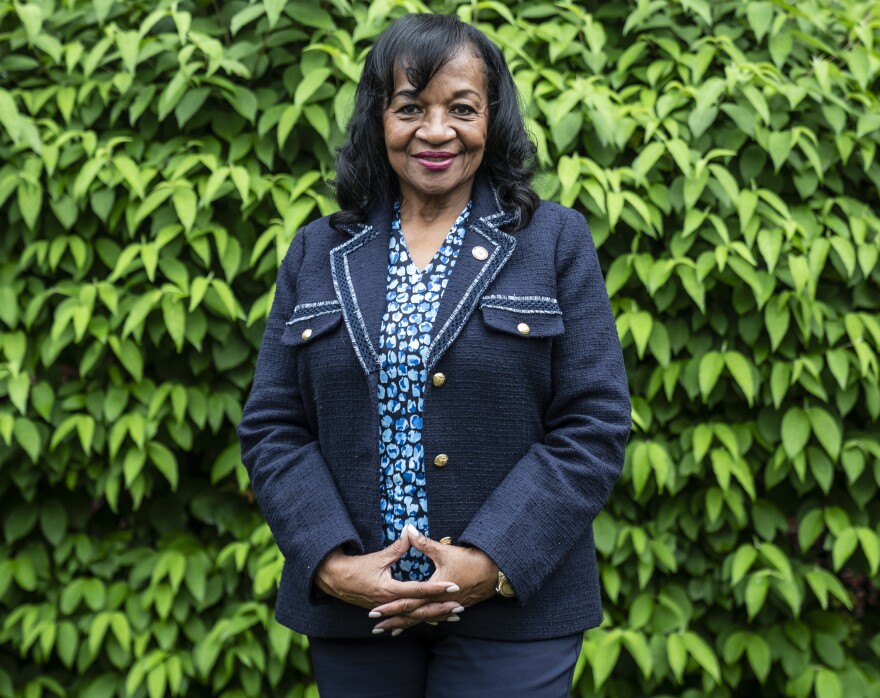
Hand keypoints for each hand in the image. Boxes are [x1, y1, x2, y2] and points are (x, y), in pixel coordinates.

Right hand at [314, 526, 460, 620]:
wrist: (335, 580)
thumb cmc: (356, 568)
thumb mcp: (377, 557)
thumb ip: (397, 548)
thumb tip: (410, 532)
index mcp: (390, 590)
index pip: (419, 590)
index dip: (437, 588)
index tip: (453, 587)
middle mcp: (390, 603)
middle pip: (420, 608)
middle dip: (441, 608)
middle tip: (460, 607)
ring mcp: (388, 609)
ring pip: (415, 616)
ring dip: (434, 615)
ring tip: (452, 616)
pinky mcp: (385, 610)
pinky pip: (406, 617)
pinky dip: (420, 618)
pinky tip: (432, 620)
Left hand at [370, 525, 498, 632]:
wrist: (493, 571)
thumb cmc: (469, 561)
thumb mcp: (444, 551)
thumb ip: (423, 543)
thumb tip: (408, 529)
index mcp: (434, 591)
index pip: (407, 602)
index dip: (390, 608)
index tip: (374, 612)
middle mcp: (439, 603)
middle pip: (412, 616)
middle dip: (394, 621)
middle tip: (376, 628)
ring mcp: (447, 607)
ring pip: (423, 619)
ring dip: (406, 625)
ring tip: (391, 631)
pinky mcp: (453, 606)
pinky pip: (434, 617)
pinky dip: (423, 621)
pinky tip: (417, 623)